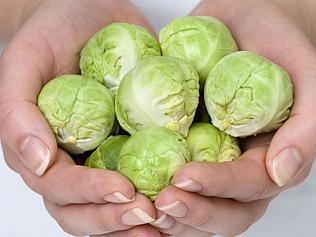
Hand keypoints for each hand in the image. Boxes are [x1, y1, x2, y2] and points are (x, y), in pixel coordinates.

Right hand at [0, 0, 159, 235]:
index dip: (89, 195)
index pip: (59, 187)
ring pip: (110, 204)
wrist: (88, 15)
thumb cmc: (52, 33)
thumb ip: (18, 113)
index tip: (125, 191)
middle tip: (150, 214)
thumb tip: (39, 162)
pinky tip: (179, 198)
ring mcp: (99, 154)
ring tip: (166, 218)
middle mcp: (70, 159)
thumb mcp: (26, 61)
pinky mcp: (128, 141)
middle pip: (83, 209)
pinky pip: (140, 174)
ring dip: (135, 219)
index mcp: (41, 148)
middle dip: (114, 218)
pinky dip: (156, 193)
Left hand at [151, 0, 315, 235]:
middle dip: (193, 212)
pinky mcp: (183, 142)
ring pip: (196, 203)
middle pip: (224, 210)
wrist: (244, 20)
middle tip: (161, 202)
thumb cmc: (277, 42)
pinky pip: (166, 172)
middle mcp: (238, 164)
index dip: (219, 187)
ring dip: (171, 213)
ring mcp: (209, 156)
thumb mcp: (305, 73)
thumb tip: (282, 172)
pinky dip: (150, 187)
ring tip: (143, 204)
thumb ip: (306, 124)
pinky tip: (129, 185)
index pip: (248, 186)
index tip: (184, 177)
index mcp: (267, 155)